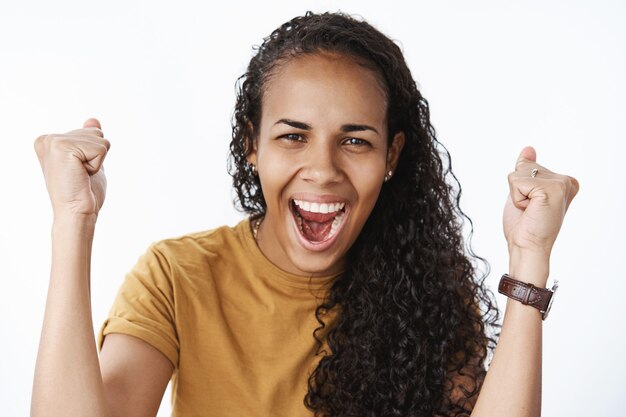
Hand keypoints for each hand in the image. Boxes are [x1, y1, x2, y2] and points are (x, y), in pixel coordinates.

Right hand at [34, 118, 110, 219]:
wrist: (76, 212)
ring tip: (80, 175)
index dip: (93, 155)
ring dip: (97, 161)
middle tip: (80, 175)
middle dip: (96, 156)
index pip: (91, 132)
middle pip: (96, 133)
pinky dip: (97, 165)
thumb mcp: (89, 161)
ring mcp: (54, 141)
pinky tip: (82, 175)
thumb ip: (88, 141)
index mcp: (50, 141)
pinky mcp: (62, 147)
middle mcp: (48, 138)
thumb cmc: (82, 192)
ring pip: (100, 139)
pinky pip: (100, 148)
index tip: (78, 171)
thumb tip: (93, 121)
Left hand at [503, 146, 578, 261]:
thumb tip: (529, 148)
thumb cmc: (525, 225)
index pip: (528, 165)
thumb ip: (528, 170)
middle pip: (523, 167)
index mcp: (564, 181)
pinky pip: (516, 181)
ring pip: (518, 173)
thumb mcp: (523, 192)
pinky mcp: (552, 188)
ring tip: (529, 210)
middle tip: (529, 209)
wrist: (527, 246)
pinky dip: (516, 198)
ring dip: (516, 194)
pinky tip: (529, 210)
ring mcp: (561, 183)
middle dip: (517, 190)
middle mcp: (566, 181)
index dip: (520, 187)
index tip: (532, 206)